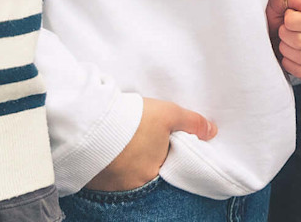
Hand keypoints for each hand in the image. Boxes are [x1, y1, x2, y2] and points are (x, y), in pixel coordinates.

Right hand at [86, 97, 214, 192]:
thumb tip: (212, 131)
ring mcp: (111, 187)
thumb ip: (192, 123)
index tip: (165, 144)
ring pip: (125, 176)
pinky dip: (109, 165)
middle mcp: (133, 187)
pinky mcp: (91, 182)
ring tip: (124, 142)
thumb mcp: (168, 114)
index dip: (168, 156)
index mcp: (154, 173)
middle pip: (146, 174)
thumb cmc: (132, 120)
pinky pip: (105, 176)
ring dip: (126, 162)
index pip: (168, 170)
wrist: (89, 121)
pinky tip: (107, 149)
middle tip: (141, 141)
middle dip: (146, 160)